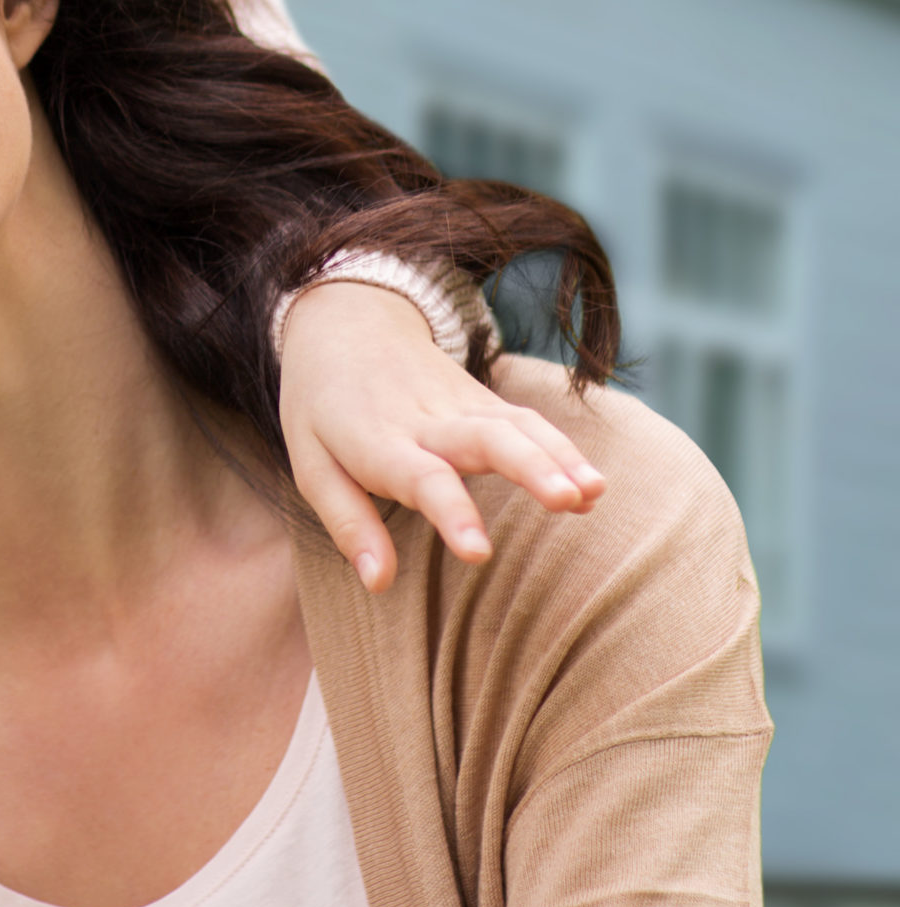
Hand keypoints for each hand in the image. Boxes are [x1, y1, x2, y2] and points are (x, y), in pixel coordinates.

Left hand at [279, 282, 605, 590]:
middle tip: (566, 500)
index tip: (479, 552)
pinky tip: (594, 486)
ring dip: (559, 457)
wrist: (344, 323)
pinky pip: (527, 422)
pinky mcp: (482, 400)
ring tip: (593, 494)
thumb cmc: (322, 408)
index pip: (421, 478)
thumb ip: (349, 525)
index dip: (451, 513)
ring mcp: (460, 404)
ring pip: (517, 425)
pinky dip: (563, 448)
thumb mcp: (312, 465)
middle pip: (484, 439)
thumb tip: (379, 583)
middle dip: (529, 468)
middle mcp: (426, 420)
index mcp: (378, 440)